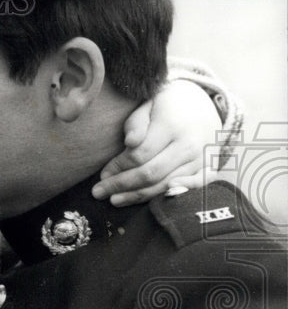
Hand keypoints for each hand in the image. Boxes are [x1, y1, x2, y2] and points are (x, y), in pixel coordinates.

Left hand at [93, 80, 219, 205]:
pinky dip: (172, 197)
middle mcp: (189, 144)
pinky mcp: (209, 169)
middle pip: (150, 173)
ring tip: (115, 200)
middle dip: (122, 185)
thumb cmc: (166, 106)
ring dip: (138, 196)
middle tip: (99, 192)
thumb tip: (130, 142)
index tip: (102, 174)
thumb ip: (136, 124)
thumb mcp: (148, 105)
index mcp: (172, 125)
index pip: (139, 155)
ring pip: (165, 185)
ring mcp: (201, 159)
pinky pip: (190, 190)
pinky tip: (152, 204)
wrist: (204, 104)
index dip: (118, 167)